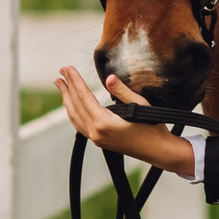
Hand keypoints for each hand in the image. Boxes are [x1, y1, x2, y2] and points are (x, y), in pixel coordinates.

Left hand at [56, 66, 195, 177]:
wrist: (158, 150)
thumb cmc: (152, 127)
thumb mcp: (139, 105)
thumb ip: (122, 91)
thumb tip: (109, 78)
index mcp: (103, 122)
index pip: (83, 96)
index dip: (75, 80)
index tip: (67, 68)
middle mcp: (96, 132)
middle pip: (75, 105)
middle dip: (67, 87)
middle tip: (60, 71)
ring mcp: (96, 138)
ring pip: (74, 116)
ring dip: (67, 99)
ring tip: (61, 85)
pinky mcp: (100, 141)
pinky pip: (80, 125)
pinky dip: (73, 112)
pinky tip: (72, 105)